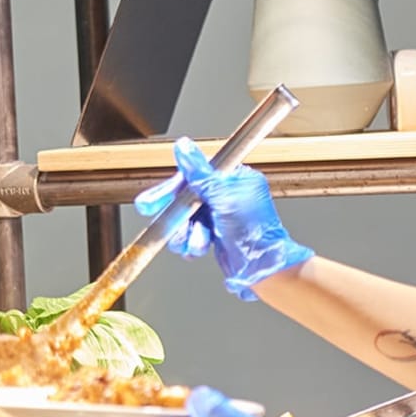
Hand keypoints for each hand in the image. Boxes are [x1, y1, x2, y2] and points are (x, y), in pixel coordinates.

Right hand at [135, 136, 312, 299]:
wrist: (263, 269)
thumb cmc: (255, 232)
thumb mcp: (224, 196)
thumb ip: (200, 174)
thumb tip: (184, 147)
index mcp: (234, 179)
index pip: (194, 175)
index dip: (172, 188)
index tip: (152, 200)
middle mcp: (226, 195)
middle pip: (186, 198)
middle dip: (174, 214)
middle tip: (155, 217)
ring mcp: (219, 215)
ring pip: (185, 219)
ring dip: (186, 232)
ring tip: (198, 240)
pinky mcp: (214, 234)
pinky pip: (189, 234)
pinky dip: (190, 243)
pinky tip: (198, 247)